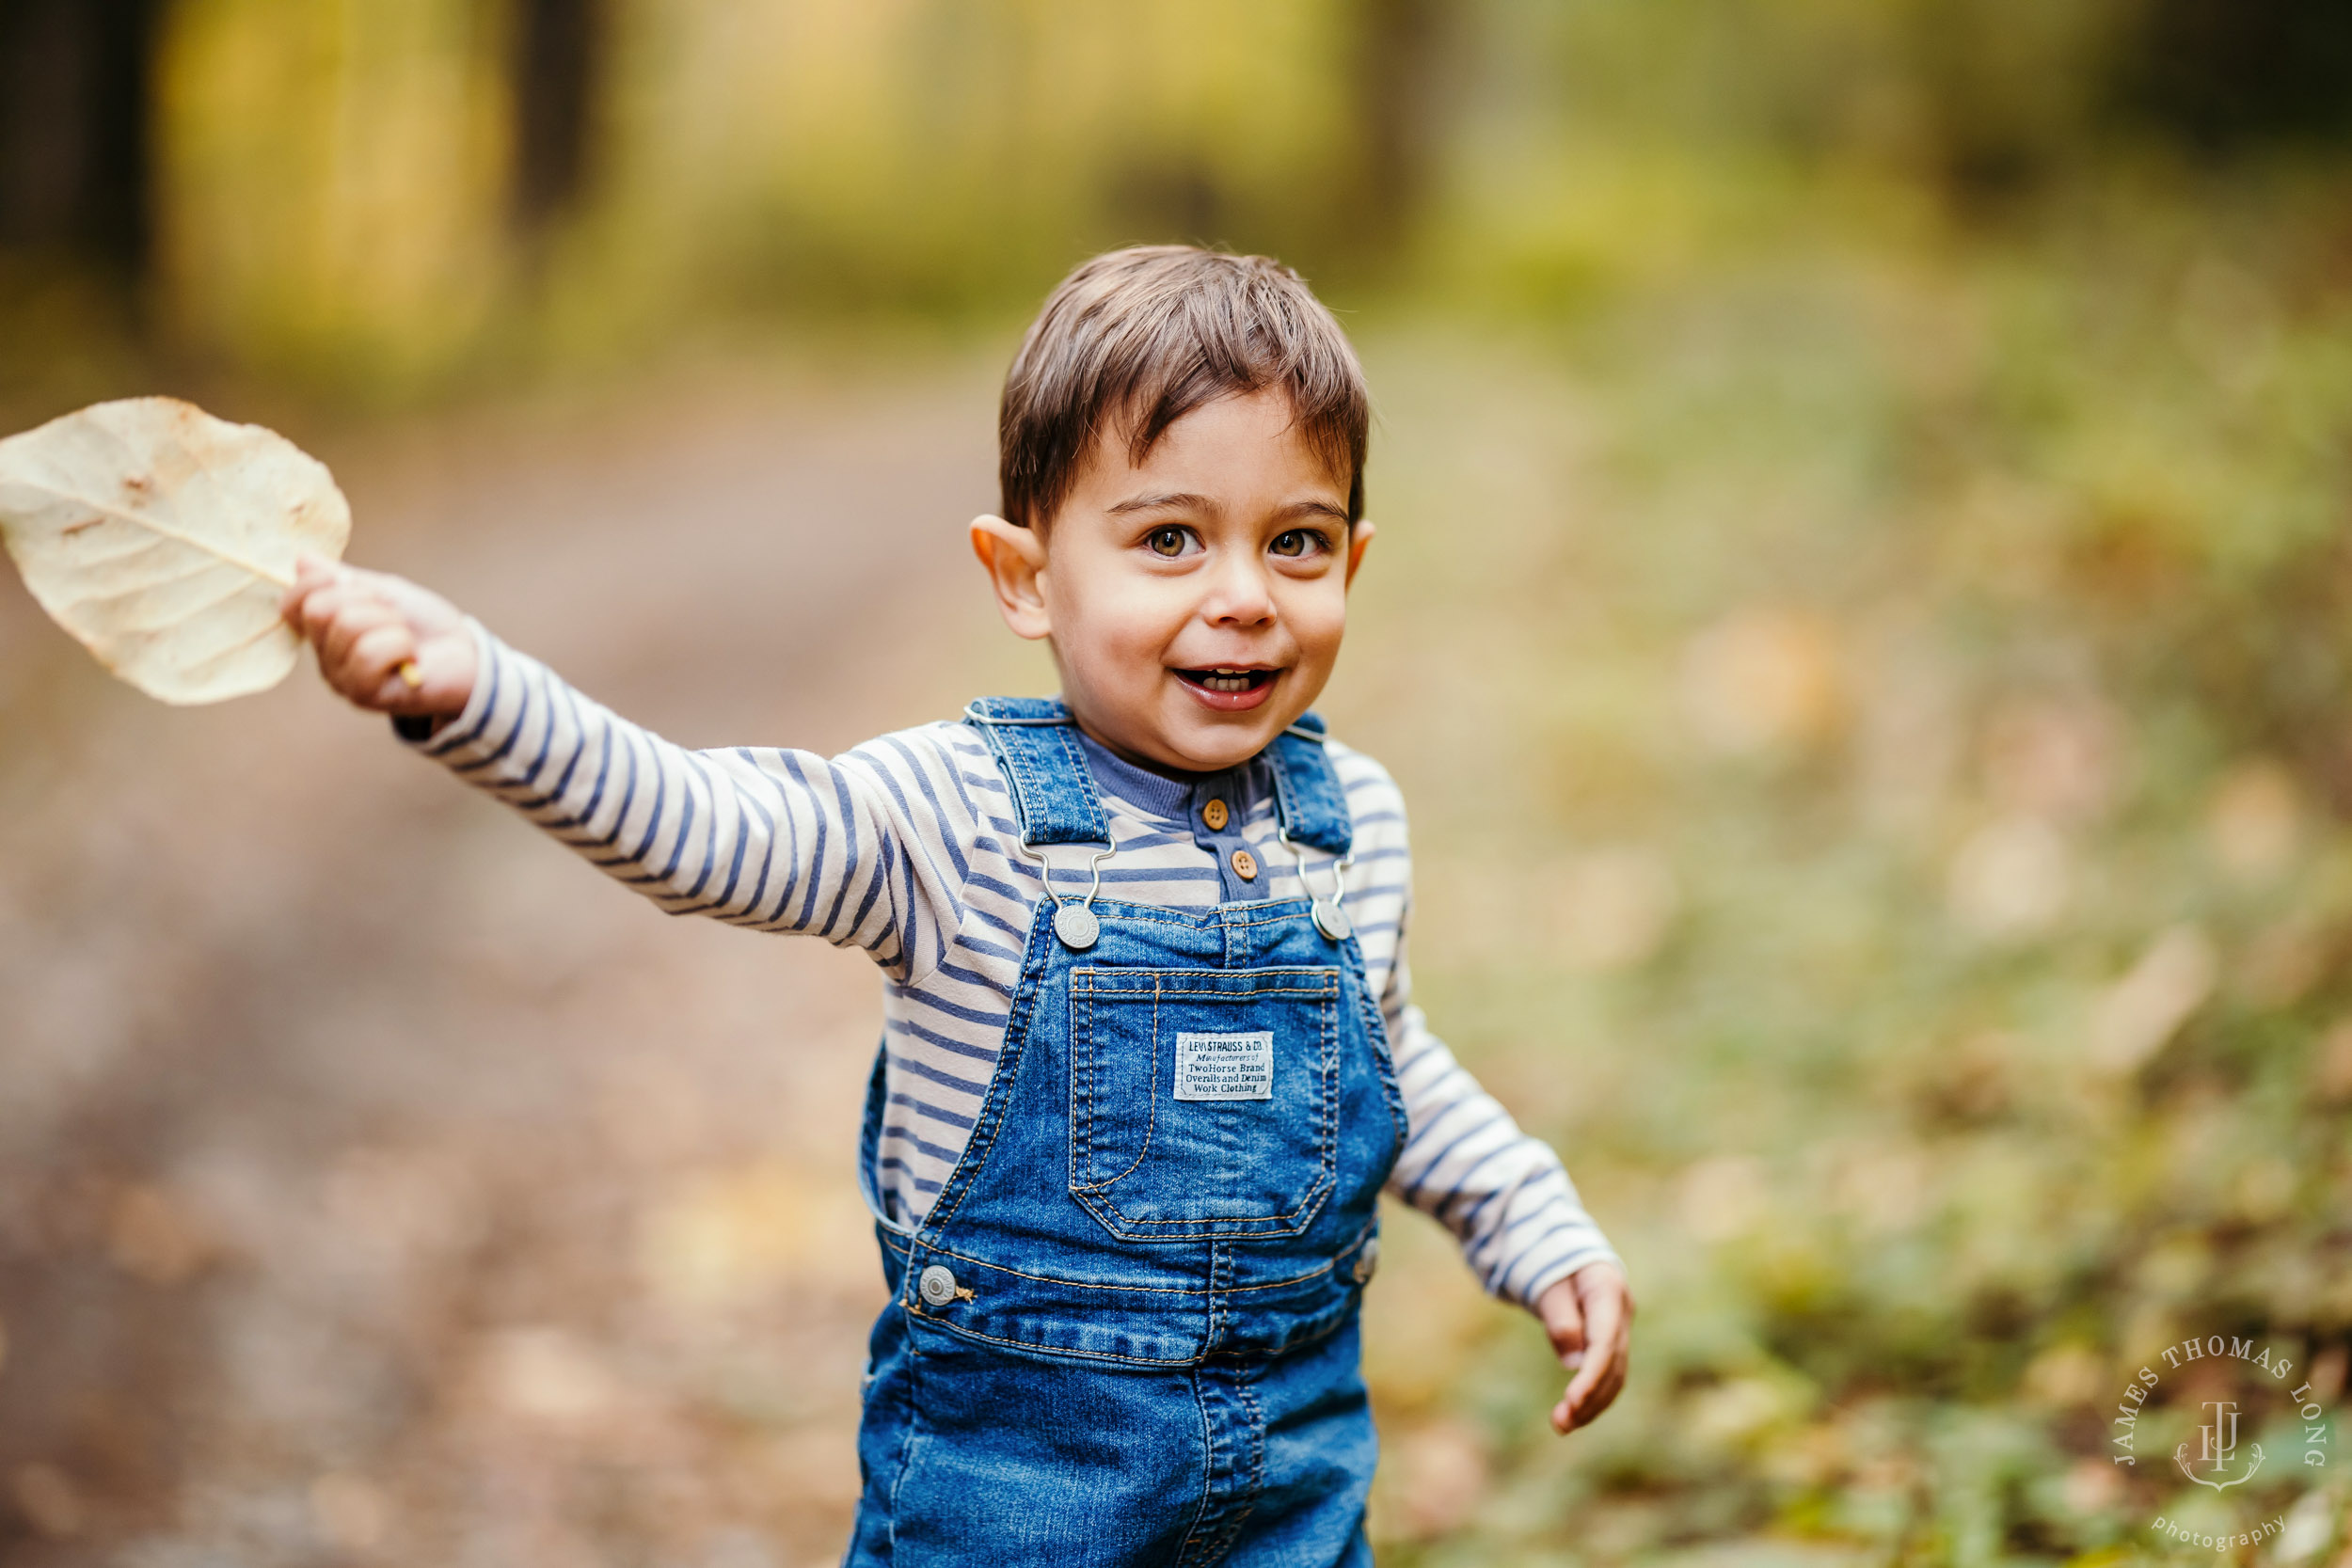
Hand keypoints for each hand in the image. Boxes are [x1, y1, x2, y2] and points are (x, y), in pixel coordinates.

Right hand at [279, 555, 475, 721]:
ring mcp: (341, 679)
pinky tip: (411, 658)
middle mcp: (324, 657)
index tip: (363, 589)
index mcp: (324, 630)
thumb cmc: (425, 625)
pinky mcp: (362, 695)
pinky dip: (400, 645)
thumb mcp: (384, 591)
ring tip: (405, 639)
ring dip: (389, 623)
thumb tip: (301, 558)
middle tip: (393, 617)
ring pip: (347, 625)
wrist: (467, 656)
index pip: (293, 601)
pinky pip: (369, 652)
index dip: (323, 582)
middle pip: (319, 608)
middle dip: (367, 600)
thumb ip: (342, 578)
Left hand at [1536, 1261, 1631, 1434]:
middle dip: (1590, 1398)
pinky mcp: (1612, 1342)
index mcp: (1608, 1290)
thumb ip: (1560, 1318)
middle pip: (1613, 1364)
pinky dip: (1593, 1396)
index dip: (1591, 1375)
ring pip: (1615, 1375)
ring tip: (1561, 1425)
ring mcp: (1620, 1328)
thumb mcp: (1548, 1284)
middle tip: (1560, 1424)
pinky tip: (1573, 1415)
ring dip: (1592, 1404)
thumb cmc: (1552, 1262)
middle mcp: (1622, 1313)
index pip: (1605, 1342)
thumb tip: (1574, 1363)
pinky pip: (1608, 1374)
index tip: (1572, 1401)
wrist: (1567, 1251)